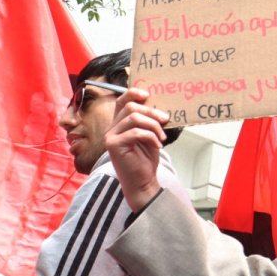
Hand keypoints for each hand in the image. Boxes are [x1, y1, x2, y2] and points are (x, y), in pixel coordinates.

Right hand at [105, 88, 169, 210]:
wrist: (142, 182)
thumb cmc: (145, 159)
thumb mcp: (150, 136)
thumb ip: (149, 122)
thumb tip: (161, 108)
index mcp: (120, 124)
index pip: (121, 101)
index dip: (133, 93)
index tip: (148, 94)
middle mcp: (112, 128)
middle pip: (130, 107)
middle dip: (151, 111)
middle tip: (165, 119)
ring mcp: (111, 137)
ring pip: (134, 118)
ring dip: (153, 125)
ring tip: (162, 136)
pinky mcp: (113, 145)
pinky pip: (136, 132)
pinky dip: (151, 137)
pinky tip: (157, 145)